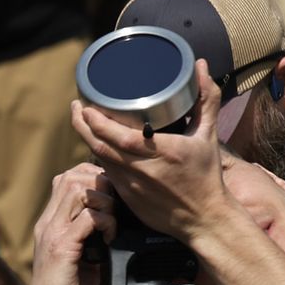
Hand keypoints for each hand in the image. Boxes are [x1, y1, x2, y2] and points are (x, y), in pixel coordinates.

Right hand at [30, 165, 113, 284]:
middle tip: (115, 208)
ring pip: (79, 191)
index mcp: (50, 222)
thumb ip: (89, 233)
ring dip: (104, 202)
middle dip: (101, 185)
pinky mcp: (61, 247)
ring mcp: (52, 233)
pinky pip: (88, 217)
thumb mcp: (80, 254)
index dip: (93, 178)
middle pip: (72, 177)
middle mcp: (48, 223)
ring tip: (112, 223)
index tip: (111, 198)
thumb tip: (116, 216)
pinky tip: (109, 238)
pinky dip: (105, 222)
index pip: (67, 178)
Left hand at [73, 60, 237, 243]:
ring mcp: (130, 186)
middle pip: (99, 146)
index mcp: (161, 151)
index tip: (86, 105)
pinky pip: (105, 173)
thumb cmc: (206, 176)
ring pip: (99, 159)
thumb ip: (207, 99)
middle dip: (82, 125)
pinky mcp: (126, 198)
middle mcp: (141, 169)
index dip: (95, 121)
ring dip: (87, 140)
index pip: (117, 136)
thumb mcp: (208, 135)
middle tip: (76, 106)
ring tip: (82, 121)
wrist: (204, 219)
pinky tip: (96, 144)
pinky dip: (98, 157)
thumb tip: (201, 65)